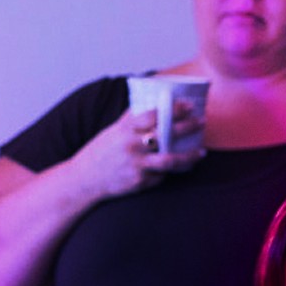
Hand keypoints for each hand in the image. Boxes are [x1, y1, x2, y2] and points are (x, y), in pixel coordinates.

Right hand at [77, 102, 196, 199]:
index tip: (189, 105)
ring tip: (201, 152)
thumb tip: (151, 102)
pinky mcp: (139, 183)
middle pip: (166, 135)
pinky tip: (179, 167)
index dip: (173, 109)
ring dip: (189, 156)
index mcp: (124, 129)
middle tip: (202, 121)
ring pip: (170, 160)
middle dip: (188, 127)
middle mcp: (131, 146)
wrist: (84, 180)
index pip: (153, 115)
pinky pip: (161, 176)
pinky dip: (169, 172)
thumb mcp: (113, 131)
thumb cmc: (101, 152)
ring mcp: (136, 165)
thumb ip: (132, 120)